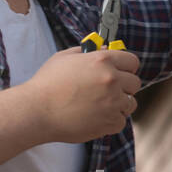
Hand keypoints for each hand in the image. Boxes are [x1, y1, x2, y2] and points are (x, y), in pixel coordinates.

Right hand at [28, 45, 142, 142]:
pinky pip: (121, 121)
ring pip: (130, 104)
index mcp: (102, 60)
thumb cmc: (47, 83)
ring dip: (120, 105)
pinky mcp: (109, 122)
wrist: (37, 110)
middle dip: (124, 87)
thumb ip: (87, 52)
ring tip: (101, 106)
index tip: (122, 73)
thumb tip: (104, 48)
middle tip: (109, 91)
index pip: (132, 61)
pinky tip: (97, 118)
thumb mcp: (65, 57)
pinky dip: (111, 121)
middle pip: (135, 83)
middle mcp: (111, 80)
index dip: (127, 67)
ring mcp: (112, 102)